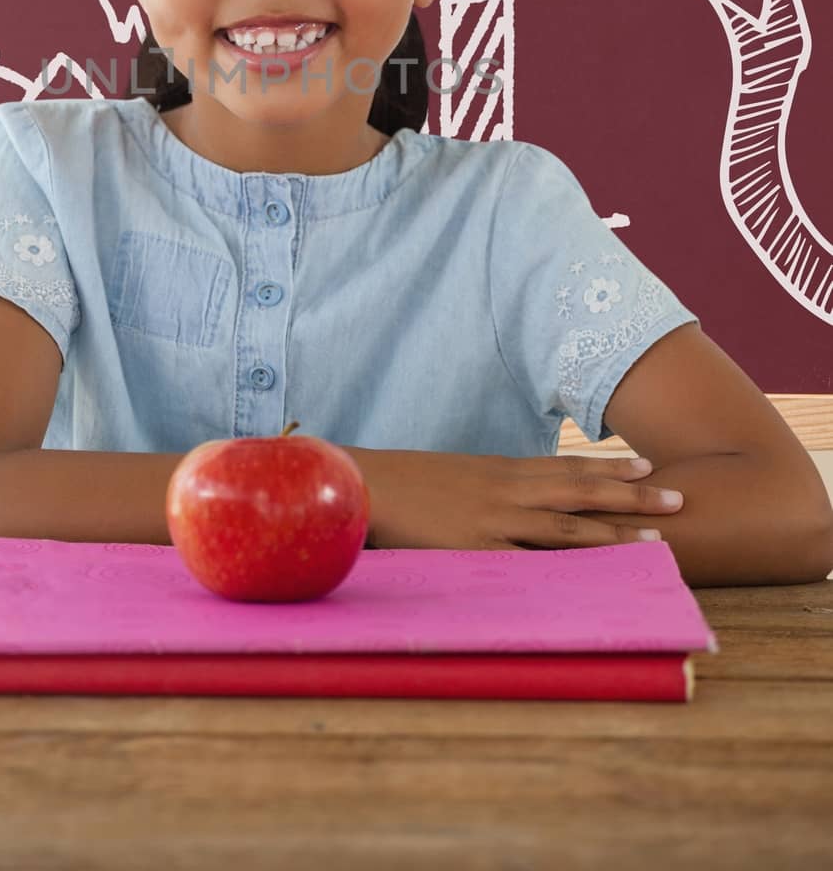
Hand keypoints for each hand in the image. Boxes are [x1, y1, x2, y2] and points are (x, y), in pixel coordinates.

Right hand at [345, 448, 682, 549]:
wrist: (367, 484)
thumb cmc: (411, 484)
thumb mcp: (460, 477)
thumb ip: (494, 488)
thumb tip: (524, 502)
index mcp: (503, 472)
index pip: (567, 468)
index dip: (610, 469)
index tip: (648, 468)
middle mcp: (508, 491)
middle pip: (581, 493)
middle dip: (632, 497)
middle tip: (679, 499)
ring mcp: (495, 521)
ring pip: (567, 527)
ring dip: (615, 534)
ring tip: (657, 542)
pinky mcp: (476, 550)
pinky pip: (529, 562)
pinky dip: (564, 569)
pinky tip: (594, 578)